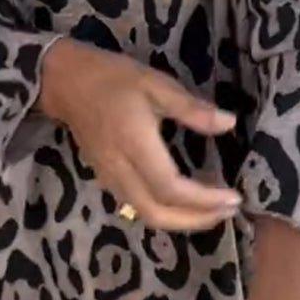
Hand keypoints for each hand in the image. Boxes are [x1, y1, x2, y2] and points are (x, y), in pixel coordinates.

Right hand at [38, 37, 241, 230]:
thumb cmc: (112, 78)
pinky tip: (185, 198)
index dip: (204, 200)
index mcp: (134, 146)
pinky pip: (138, 207)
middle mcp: (120, 170)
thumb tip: (228, 124)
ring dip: (182, 220)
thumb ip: (191, 108)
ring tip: (212, 209)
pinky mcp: (106, 178)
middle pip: (158, 214)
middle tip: (228, 211)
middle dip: (196, 220)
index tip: (233, 197)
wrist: (65, 82)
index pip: (171, 188)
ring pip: (147, 215)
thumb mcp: (156, 84)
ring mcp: (110, 178)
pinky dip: (166, 211)